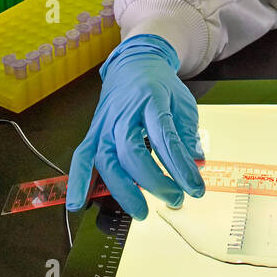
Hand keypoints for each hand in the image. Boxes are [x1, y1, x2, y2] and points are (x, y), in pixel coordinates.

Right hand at [65, 34, 204, 219]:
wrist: (134, 64)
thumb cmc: (161, 87)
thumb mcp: (182, 104)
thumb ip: (188, 135)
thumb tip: (197, 165)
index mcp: (151, 100)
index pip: (165, 138)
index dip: (180, 167)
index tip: (196, 189)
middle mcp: (123, 112)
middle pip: (131, 151)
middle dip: (153, 181)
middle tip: (175, 199)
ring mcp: (104, 123)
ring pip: (106, 159)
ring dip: (122, 190)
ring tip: (141, 212)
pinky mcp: (93, 132)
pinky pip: (81, 158)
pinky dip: (78, 182)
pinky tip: (79, 205)